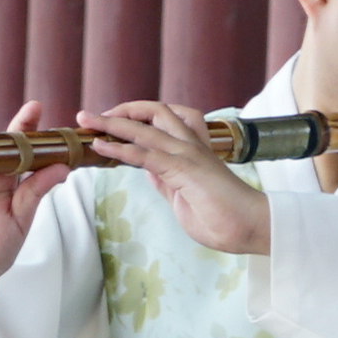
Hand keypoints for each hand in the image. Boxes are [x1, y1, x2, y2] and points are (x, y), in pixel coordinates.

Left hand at [86, 97, 270, 257]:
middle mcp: (190, 145)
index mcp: (192, 150)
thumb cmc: (224, 219)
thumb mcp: (183, 198)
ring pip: (145, 127)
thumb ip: (166, 181)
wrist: (251, 228)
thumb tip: (148, 170)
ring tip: (86, 118)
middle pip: (153, 112)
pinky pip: (146, 154)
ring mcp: (189, 154)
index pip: (159, 123)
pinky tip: (100, 145)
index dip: (133, 119)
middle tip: (92, 115)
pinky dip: (119, 148)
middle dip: (120, 110)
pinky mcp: (185, 169)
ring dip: (111, 122)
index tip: (107, 125)